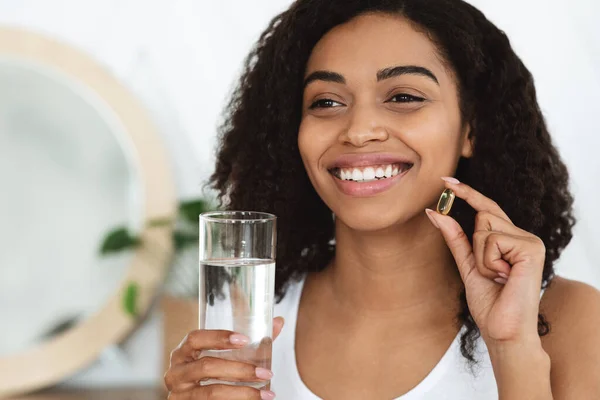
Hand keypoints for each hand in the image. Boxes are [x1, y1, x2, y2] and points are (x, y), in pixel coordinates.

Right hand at [164, 317, 283, 399]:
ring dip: (243, 393)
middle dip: (240, 370)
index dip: (218, 337)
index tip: (244, 339)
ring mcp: (180, 394)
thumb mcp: (228, 357)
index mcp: (183, 352)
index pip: (195, 338)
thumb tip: (279, 321)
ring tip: (266, 393)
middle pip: (207, 367)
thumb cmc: (215, 375)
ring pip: (211, 392)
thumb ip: (252, 342)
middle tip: (266, 373)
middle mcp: (176, 372)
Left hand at [425, 178, 545, 344]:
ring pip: (483, 227)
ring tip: (497, 277)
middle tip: (490, 273)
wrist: (503, 330)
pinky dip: (488, 261)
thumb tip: (435, 212)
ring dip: (480, 256)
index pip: (486, 209)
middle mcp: (524, 235)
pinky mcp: (531, 248)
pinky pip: (491, 240)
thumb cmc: (490, 302)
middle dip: (474, 245)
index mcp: (511, 239)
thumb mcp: (467, 264)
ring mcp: (530, 240)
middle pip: (482, 216)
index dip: (467, 193)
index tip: (445, 181)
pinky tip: (504, 277)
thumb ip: (455, 238)